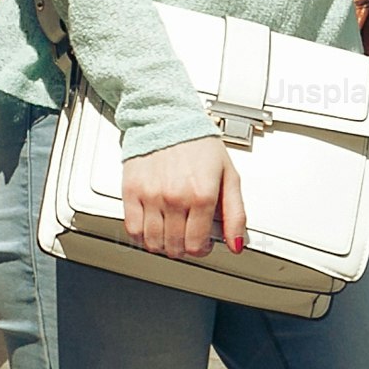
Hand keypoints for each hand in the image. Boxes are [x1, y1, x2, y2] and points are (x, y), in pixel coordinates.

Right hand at [122, 134, 244, 260]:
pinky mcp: (131, 191)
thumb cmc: (200, 145)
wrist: (168, 119)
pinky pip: (132, 229)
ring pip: (153, 242)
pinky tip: (152, 229)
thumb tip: (237, 243)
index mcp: (202, 195)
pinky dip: (142, 237)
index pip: (197, 244)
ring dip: (164, 246)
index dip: (201, 250)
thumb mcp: (229, 176)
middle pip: (175, 247)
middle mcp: (175, 197)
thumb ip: (235, 213)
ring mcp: (151, 196)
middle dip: (184, 249)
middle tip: (188, 239)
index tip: (202, 244)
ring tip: (171, 235)